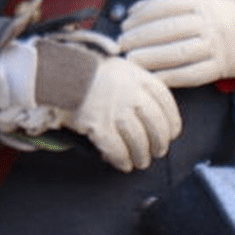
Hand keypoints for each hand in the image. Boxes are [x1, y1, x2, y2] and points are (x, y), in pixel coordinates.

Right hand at [65, 56, 181, 171]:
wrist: (62, 74)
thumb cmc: (93, 74)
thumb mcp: (124, 70)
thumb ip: (142, 87)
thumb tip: (158, 115)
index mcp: (140, 79)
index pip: (167, 105)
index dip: (172, 124)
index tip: (171, 134)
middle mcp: (131, 95)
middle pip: (157, 126)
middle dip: (160, 144)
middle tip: (158, 152)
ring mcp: (115, 111)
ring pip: (139, 141)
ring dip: (142, 156)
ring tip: (141, 161)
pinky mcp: (98, 126)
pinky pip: (117, 150)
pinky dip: (122, 161)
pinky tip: (124, 164)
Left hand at [120, 0, 234, 88]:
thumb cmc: (211, 18)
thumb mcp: (196, 3)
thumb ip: (166, 6)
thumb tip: (131, 12)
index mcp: (201, 4)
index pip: (168, 6)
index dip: (143, 14)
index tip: (124, 24)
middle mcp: (209, 24)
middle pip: (171, 29)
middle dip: (141, 37)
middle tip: (122, 44)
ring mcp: (215, 47)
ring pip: (179, 53)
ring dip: (151, 57)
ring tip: (131, 61)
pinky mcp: (218, 68)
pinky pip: (191, 75)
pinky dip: (170, 77)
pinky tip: (152, 78)